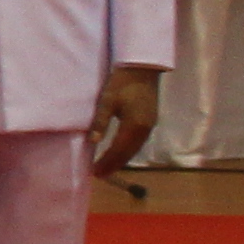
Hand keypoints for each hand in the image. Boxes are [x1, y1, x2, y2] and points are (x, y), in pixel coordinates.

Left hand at [91, 62, 163, 176]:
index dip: (107, 162)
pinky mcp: (150, 120)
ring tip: (108, 167)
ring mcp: (150, 125)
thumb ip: (100, 122)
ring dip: (122, 159)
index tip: (96, 173)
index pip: (118, 150)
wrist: (142, 69)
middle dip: (114, 165)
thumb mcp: (107, 101)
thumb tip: (93, 141)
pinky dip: (128, 150)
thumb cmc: (122, 82)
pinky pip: (139, 141)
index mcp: (134, 126)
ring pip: (135, 148)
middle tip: (100, 175)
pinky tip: (121, 152)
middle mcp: (145, 129)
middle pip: (128, 153)